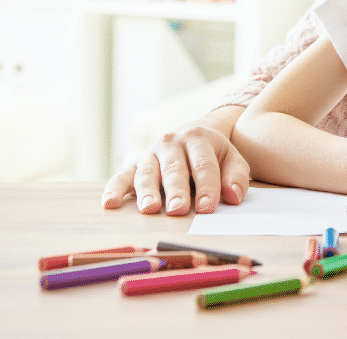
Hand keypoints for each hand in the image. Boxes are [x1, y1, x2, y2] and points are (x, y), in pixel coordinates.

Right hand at [101, 108, 250, 214]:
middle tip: (178, 210)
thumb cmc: (214, 155)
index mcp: (198, 138)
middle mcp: (172, 143)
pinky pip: (122, 176)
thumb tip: (233, 197)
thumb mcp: (232, 159)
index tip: (208, 208)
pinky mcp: (134, 164)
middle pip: (174, 169)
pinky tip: (109, 204)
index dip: (207, 187)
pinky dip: (114, 189)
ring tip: (150, 209)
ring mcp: (151, 153)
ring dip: (147, 192)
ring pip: (148, 173)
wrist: (194, 135)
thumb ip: (236, 177)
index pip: (204, 165)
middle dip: (176, 190)